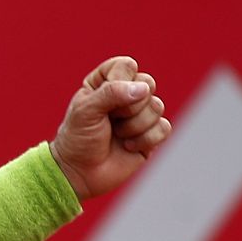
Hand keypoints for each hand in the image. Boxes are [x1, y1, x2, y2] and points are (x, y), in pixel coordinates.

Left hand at [50, 55, 171, 200]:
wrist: (79, 174)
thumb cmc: (77, 139)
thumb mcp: (85, 111)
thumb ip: (111, 93)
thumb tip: (143, 89)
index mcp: (106, 82)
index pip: (126, 66)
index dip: (119, 82)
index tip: (102, 102)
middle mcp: (125, 95)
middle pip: (147, 84)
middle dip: (128, 107)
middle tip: (110, 120)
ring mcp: (140, 115)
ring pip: (157, 107)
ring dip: (133, 126)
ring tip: (116, 135)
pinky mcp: (151, 135)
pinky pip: (164, 128)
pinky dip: (145, 140)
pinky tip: (128, 147)